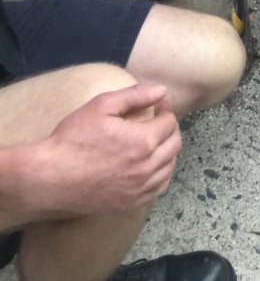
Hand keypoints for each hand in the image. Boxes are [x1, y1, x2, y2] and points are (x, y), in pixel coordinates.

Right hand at [33, 84, 180, 216]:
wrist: (49, 178)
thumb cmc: (73, 138)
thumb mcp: (102, 106)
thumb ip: (135, 95)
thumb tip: (161, 90)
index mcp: (143, 141)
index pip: (169, 122)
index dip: (165, 109)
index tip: (157, 104)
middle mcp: (146, 168)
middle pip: (174, 144)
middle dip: (170, 128)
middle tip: (157, 120)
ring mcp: (138, 189)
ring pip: (169, 167)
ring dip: (168, 150)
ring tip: (155, 140)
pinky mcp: (129, 203)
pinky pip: (158, 188)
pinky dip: (161, 174)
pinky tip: (151, 165)